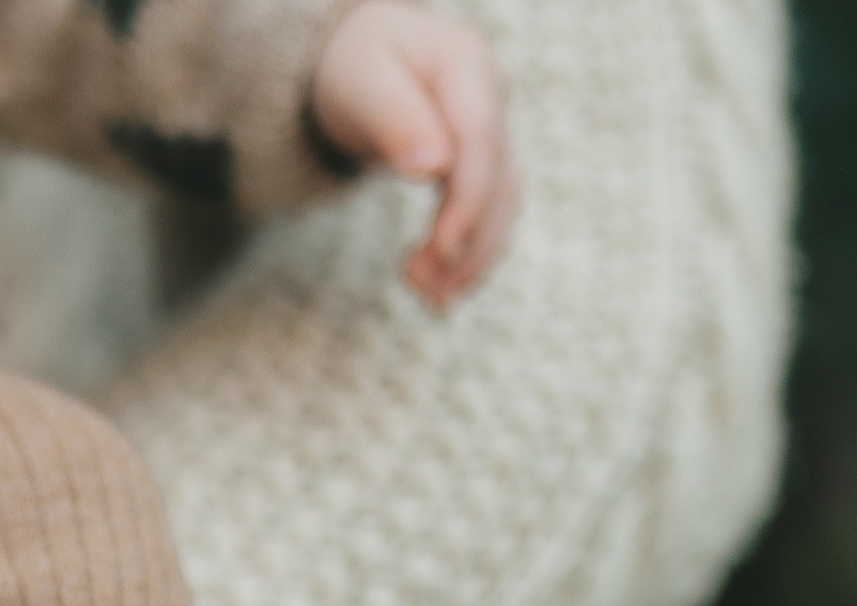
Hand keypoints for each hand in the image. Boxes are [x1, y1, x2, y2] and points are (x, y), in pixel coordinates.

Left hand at [311, 0, 517, 310]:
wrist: (363, 56)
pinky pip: (484, 213)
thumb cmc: (356, 62)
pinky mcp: (478, 164)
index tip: (442, 252)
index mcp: (466, 67)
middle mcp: (491, 100)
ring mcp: (491, 133)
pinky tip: (437, 290)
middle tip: (425, 289)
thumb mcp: (361, 80)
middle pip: (498, 180)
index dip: (468, 202)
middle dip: (467, 242)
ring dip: (471, 258)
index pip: (480, 143)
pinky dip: (466, 254)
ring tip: (430, 300)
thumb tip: (432, 168)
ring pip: (500, 204)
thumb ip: (394, 119)